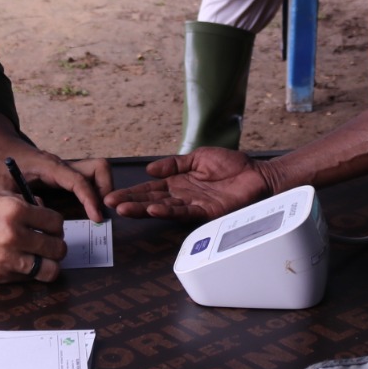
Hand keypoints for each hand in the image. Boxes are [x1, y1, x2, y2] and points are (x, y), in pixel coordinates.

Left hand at [0, 111, 112, 221]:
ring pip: (97, 171)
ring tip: (97, 213)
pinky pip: (87, 179)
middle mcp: (62, 165)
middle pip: (99, 167)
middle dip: (107, 189)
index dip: (91, 199)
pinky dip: (94, 192)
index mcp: (49, 166)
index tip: (97, 217)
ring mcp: (65, 168)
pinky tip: (88, 209)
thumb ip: (17, 200)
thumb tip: (40, 211)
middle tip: (102, 213)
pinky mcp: (63, 174)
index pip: (78, 180)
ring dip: (103, 190)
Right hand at [0, 183, 67, 283]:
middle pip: (57, 248)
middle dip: (57, 247)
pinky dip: (26, 273)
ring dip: (49, 265)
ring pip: (48, 270)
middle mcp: (14, 236)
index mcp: (16, 211)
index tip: (52, 229)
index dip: (56, 226)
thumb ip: (23, 205)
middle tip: (50, 246)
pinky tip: (18, 264)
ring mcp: (4, 259)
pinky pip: (24, 278)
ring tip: (41, 260)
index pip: (56, 223)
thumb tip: (43, 213)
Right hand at [104, 148, 272, 219]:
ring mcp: (194, 204)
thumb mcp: (198, 157)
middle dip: (130, 203)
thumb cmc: (232, 165)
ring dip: (143, 209)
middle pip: (151, 200)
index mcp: (179, 182)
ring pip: (163, 208)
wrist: (257, 174)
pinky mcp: (207, 211)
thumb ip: (174, 163)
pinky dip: (167, 211)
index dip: (132, 192)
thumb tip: (150, 169)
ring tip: (124, 209)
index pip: (150, 189)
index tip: (112, 195)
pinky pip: (183, 212)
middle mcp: (183, 196)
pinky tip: (153, 209)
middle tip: (110, 205)